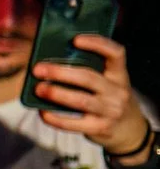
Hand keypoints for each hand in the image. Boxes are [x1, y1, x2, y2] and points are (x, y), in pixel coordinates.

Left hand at [31, 33, 149, 154]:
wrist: (128, 129)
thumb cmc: (108, 98)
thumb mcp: (108, 82)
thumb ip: (89, 72)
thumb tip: (50, 64)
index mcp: (119, 74)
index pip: (116, 53)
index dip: (97, 44)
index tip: (75, 39)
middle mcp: (118, 91)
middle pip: (89, 78)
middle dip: (61, 72)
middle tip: (38, 69)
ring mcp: (110, 111)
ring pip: (80, 101)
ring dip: (56, 93)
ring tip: (38, 88)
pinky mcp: (99, 128)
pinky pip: (73, 123)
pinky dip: (54, 117)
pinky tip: (42, 111)